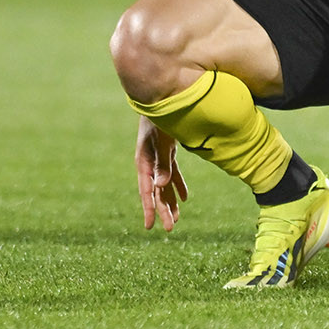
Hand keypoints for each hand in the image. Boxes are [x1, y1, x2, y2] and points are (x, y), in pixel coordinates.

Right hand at [135, 116, 187, 230]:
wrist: (159, 99)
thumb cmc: (157, 120)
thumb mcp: (159, 141)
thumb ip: (161, 164)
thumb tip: (160, 187)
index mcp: (143, 162)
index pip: (147, 191)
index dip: (149, 209)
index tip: (150, 227)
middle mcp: (149, 163)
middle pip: (156, 191)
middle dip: (163, 210)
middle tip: (170, 229)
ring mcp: (157, 158)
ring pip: (164, 185)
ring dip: (170, 201)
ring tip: (177, 219)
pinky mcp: (166, 153)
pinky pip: (171, 173)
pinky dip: (177, 185)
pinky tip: (184, 198)